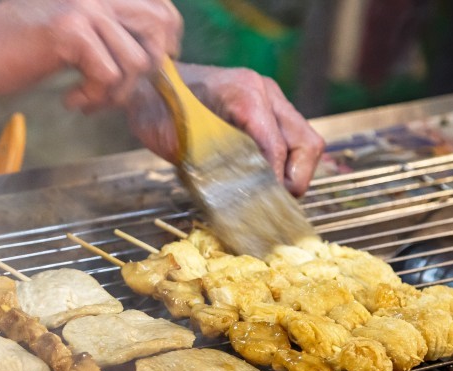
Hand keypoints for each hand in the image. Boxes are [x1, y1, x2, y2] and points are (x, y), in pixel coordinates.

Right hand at [0, 0, 181, 110]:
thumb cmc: (16, 45)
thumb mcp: (71, 30)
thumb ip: (106, 34)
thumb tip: (147, 59)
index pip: (161, 7)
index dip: (166, 41)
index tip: (148, 68)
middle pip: (160, 29)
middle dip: (149, 69)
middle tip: (120, 90)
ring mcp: (87, 9)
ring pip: (136, 61)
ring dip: (116, 93)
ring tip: (88, 99)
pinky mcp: (72, 33)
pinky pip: (109, 76)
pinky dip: (94, 98)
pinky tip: (71, 99)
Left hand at [126, 63, 323, 195]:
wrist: (148, 83)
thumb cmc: (157, 110)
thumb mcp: (178, 143)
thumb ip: (210, 166)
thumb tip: (237, 198)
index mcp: (244, 95)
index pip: (276, 146)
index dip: (274, 181)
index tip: (266, 205)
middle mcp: (264, 92)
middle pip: (305, 142)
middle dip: (296, 178)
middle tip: (276, 203)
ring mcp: (268, 98)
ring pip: (304, 140)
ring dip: (294, 172)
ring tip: (273, 195)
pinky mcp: (265, 107)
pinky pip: (290, 137)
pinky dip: (285, 162)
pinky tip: (266, 180)